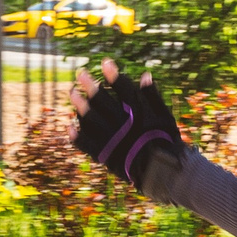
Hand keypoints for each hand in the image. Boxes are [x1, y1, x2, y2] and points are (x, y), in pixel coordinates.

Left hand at [69, 59, 184, 191]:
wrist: (164, 174)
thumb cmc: (166, 142)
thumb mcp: (165, 117)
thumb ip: (153, 97)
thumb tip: (145, 75)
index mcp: (139, 114)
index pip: (124, 90)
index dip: (114, 75)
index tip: (105, 62)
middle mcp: (124, 125)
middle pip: (104, 101)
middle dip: (91, 86)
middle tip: (80, 74)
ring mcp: (113, 140)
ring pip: (92, 120)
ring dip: (80, 105)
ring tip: (71, 93)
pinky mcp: (106, 156)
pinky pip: (87, 145)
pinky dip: (78, 135)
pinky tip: (69, 125)